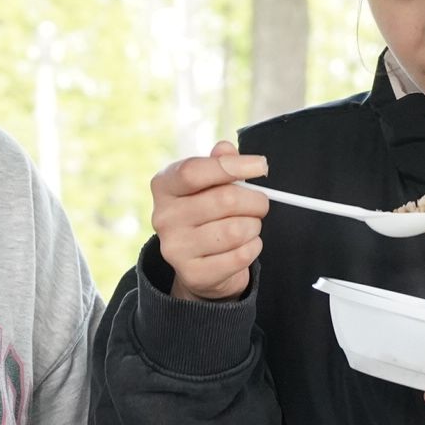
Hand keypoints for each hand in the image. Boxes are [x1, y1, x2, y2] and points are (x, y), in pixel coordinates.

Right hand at [151, 140, 269, 301]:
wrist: (200, 266)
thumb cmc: (208, 215)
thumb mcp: (210, 184)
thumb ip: (219, 163)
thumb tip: (226, 149)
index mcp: (164, 186)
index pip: (195, 171)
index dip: (232, 166)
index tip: (261, 166)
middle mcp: (163, 217)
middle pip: (224, 200)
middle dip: (255, 201)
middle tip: (261, 204)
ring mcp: (175, 248)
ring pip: (237, 230)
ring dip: (254, 227)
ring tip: (248, 227)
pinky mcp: (193, 274)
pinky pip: (241, 256)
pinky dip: (253, 248)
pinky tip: (245, 245)